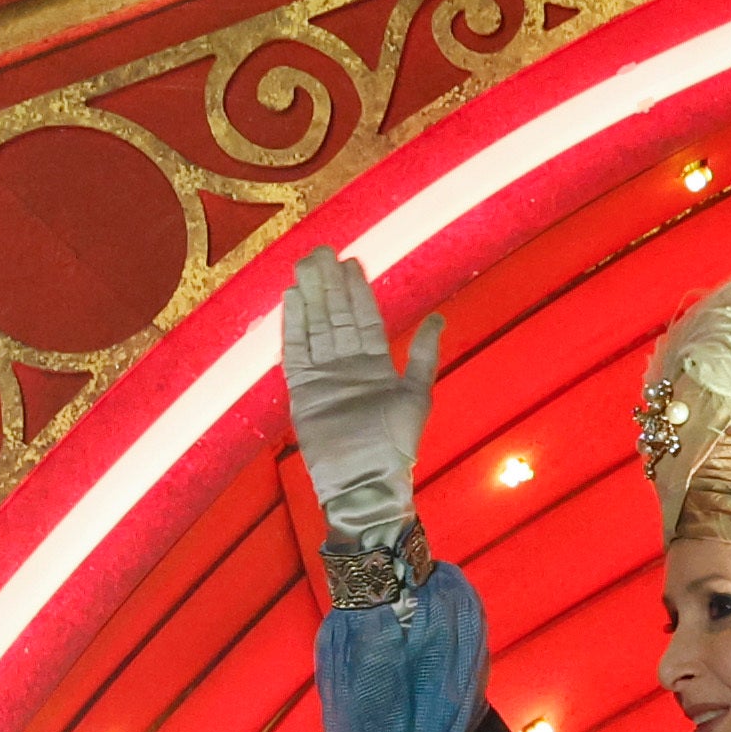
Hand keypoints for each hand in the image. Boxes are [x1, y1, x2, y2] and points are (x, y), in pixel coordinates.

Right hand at [280, 253, 440, 537]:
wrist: (365, 481)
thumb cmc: (396, 444)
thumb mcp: (417, 395)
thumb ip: (424, 355)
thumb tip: (439, 317)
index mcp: (377, 366)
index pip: (365, 319)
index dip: (358, 291)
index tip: (352, 261)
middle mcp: (348, 365)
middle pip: (336, 317)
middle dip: (330, 285)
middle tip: (322, 251)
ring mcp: (324, 375)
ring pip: (316, 327)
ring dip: (310, 296)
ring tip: (305, 264)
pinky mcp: (302, 389)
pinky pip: (296, 350)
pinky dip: (293, 325)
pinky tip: (291, 298)